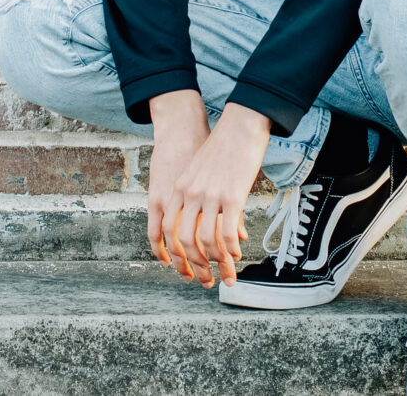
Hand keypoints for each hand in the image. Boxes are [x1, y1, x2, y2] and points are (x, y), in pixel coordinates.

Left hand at [164, 102, 270, 288]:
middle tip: (206, 281)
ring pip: (208, 240)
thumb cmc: (221, 148)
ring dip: (218, 263)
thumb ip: (196, 196)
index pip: (167, 229)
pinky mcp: (231, 195)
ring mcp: (210, 195)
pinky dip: (231, 249)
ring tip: (227, 276)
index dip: (172, 254)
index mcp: (178, 188)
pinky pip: (227, 231)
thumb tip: (202, 220)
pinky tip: (237, 256)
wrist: (239, 125)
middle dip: (194, 266)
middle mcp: (190, 194)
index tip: (182, 270)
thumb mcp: (199, 172)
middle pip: (184, 240)